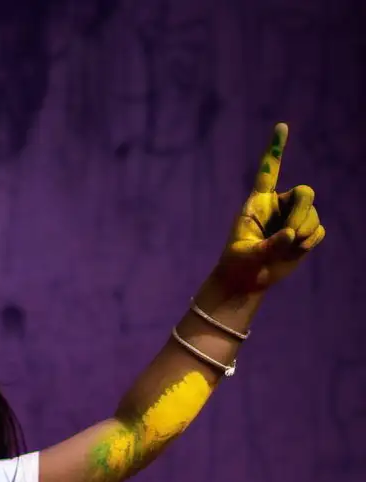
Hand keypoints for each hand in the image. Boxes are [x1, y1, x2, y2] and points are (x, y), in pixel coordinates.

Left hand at [215, 123, 324, 293]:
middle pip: (305, 193)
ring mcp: (292, 218)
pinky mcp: (304, 233)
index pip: (268, 171)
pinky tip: (295, 250)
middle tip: (290, 234)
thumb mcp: (246, 255)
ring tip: (286, 248)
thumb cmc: (238, 264)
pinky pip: (318, 230)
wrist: (247, 281)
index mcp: (257, 203)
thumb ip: (268, 245)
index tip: (281, 126)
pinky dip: (309, 242)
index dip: (275, 149)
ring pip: (312, 215)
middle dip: (302, 213)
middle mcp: (278, 206)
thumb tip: (291, 234)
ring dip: (303, 233)